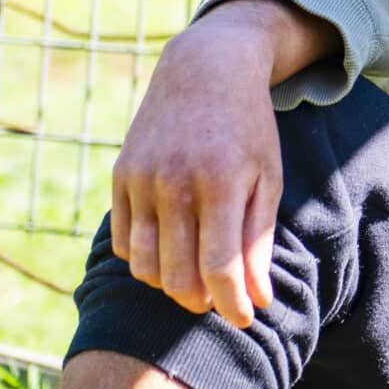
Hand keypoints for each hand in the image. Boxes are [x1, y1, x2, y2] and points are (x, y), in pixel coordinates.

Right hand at [109, 0, 327, 327]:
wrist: (205, 69)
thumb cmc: (248, 129)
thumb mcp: (267, 179)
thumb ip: (259, 240)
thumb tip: (257, 299)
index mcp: (221, 182)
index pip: (220, 266)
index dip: (232, 304)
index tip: (245, 319)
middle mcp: (175, 181)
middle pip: (178, 275)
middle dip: (201, 302)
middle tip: (218, 300)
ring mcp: (142, 178)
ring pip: (146, 267)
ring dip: (170, 286)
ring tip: (195, 279)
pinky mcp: (120, 176)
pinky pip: (124, 243)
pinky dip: (145, 261)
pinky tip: (169, 252)